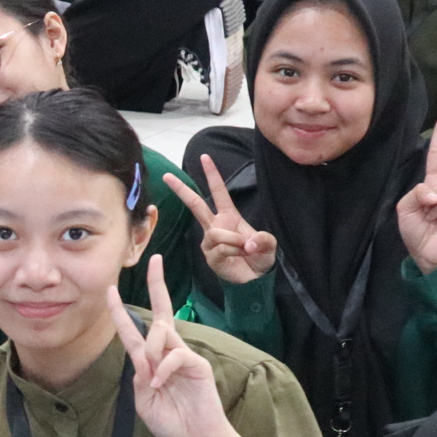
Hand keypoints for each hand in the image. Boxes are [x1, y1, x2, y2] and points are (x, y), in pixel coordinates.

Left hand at [113, 258, 234, 436]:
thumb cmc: (172, 422)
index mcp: (151, 361)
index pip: (134, 331)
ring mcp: (183, 356)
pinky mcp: (197, 364)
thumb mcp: (144, 402)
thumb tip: (142, 356)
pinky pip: (175, 354)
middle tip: (155, 260)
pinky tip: (159, 385)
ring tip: (153, 379)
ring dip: (151, 351)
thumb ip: (138, 378)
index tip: (111, 291)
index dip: (120, 312)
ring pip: (163, 331)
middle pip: (161, 312)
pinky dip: (163, 370)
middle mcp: (167, 352)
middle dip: (157, 284)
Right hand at [164, 153, 277, 285]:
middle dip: (181, 190)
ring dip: (235, 240)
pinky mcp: (210, 256)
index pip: (218, 192)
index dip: (212, 174)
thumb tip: (248, 242)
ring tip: (246, 249)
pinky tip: (240, 256)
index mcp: (228, 216)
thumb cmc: (259, 257)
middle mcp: (215, 226)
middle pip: (195, 204)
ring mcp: (210, 241)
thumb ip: (264, 239)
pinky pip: (220, 247)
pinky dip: (234, 250)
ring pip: (216, 233)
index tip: (205, 157)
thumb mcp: (269, 244)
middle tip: (167, 176)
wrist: (255, 279)